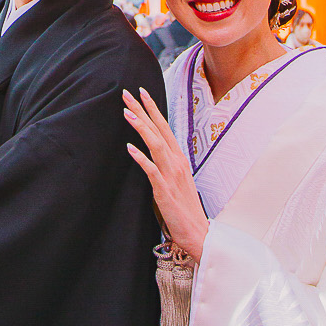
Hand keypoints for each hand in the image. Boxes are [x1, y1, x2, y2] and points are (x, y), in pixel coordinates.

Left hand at [123, 90, 209, 263]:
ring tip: (127, 112)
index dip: (153, 110)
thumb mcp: (177, 179)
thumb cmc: (184, 207)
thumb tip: (152, 152)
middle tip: (128, 93)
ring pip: (155, 145)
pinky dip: (141, 158)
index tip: (142, 93)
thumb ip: (166, 164)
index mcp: (179, 158)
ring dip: (141, 127)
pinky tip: (130, 148)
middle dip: (143, 110)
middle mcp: (177, 162)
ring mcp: (171, 175)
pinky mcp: (165, 190)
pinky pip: (152, 171)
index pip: (164, 128)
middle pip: (159, 130)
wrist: (198, 232)